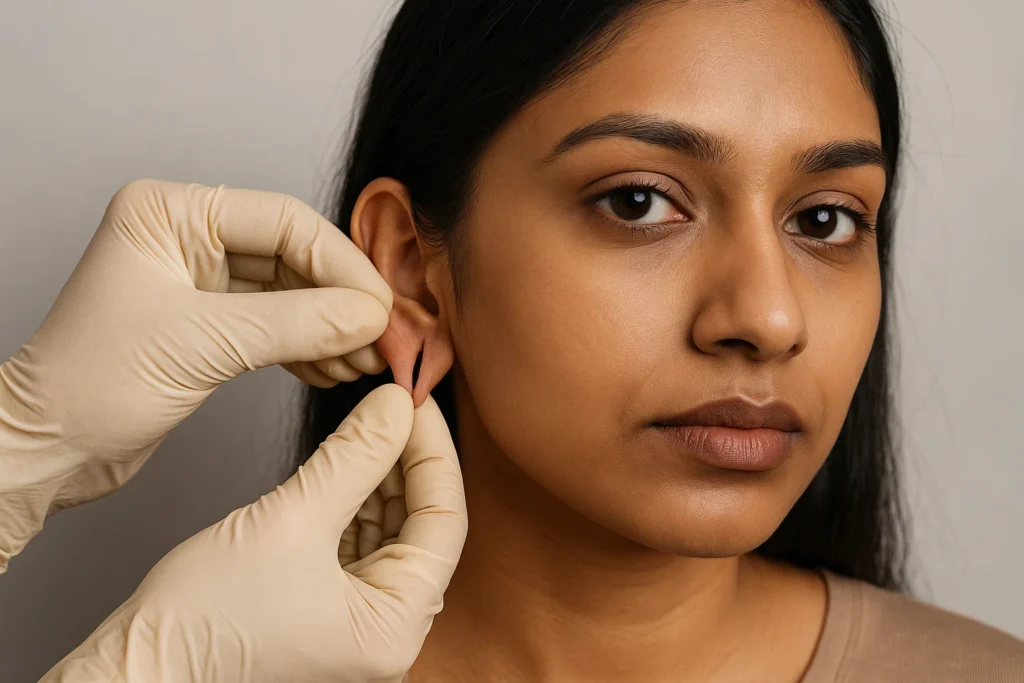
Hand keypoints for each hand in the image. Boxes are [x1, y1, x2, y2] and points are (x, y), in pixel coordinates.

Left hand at [0, 179, 392, 570]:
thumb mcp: (205, 345)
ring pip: (292, 293)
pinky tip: (335, 371)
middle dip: (342, 301)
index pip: (284, 222)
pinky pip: (278, 324)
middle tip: (387, 338)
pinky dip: (310, 347)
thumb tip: (371, 315)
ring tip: (367, 362)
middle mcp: (185, 236)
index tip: (381, 308)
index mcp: (170, 213)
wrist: (47, 450)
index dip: (342, 265)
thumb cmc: (90, 386)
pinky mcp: (208, 323)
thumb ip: (298, 324)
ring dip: (333, 328)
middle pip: (294, 256)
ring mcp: (198, 280)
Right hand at [40, 385, 467, 682]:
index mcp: (394, 627)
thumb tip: (396, 406)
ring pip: (390, 532)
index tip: (415, 402)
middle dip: (408, 461)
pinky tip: (349, 464)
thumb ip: (353, 457)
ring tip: (373, 425)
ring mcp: (356, 623)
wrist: (135, 668)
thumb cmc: (203, 619)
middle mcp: (386, 631)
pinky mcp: (326, 609)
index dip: (434, 452)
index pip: (445, 521)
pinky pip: (359, 546)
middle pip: (421, 526)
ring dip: (382, 478)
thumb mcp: (292, 520)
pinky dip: (356, 502)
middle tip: (396, 406)